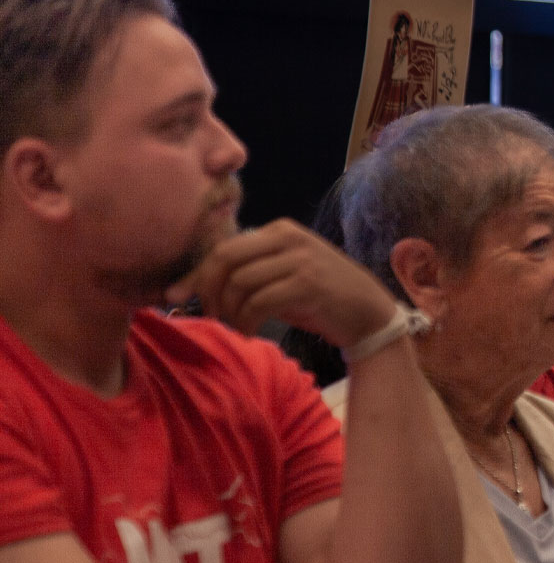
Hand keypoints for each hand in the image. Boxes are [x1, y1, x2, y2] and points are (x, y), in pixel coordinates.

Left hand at [166, 218, 395, 348]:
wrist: (367, 312)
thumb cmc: (318, 298)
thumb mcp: (280, 278)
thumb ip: (244, 275)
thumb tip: (184, 287)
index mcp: (280, 230)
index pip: (223, 247)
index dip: (197, 275)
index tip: (177, 297)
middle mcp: (289, 237)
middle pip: (225, 258)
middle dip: (209, 291)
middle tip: (213, 317)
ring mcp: (300, 259)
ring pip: (239, 282)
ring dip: (229, 312)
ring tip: (238, 327)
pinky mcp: (308, 283)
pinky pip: (259, 302)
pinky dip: (247, 322)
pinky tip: (251, 332)